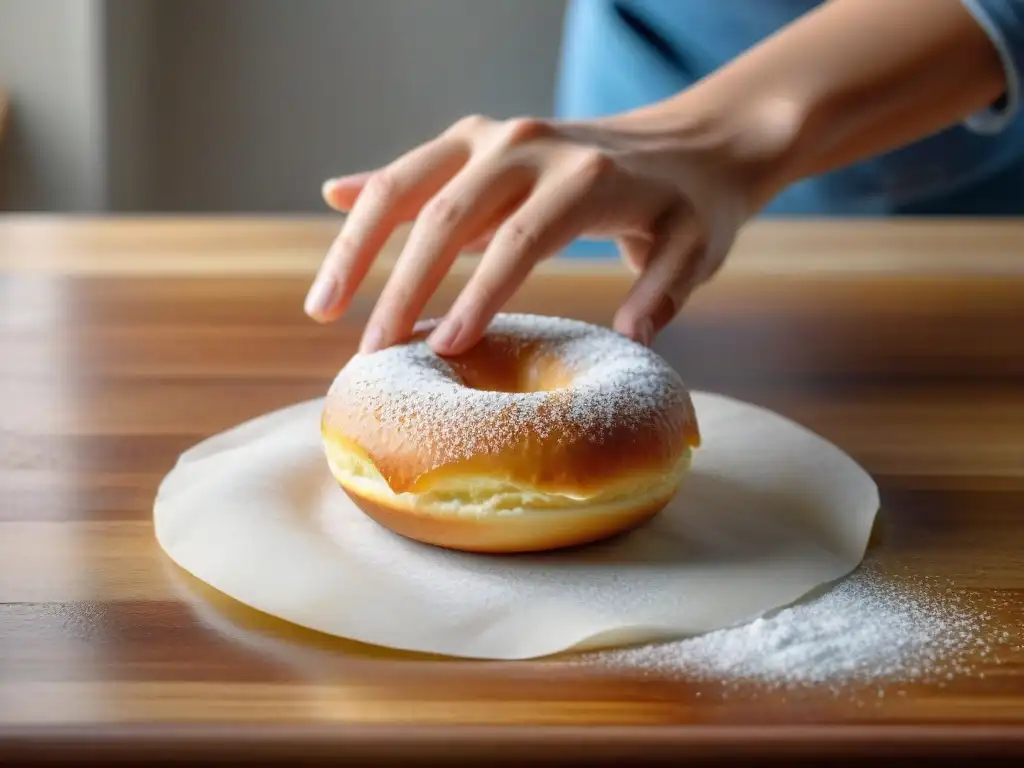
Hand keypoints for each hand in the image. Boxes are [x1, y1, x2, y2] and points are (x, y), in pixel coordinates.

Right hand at [305, 111, 765, 355]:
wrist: (694, 138)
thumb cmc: (693, 206)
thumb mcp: (696, 249)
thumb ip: (663, 291)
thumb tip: (626, 339)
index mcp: (584, 177)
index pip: (518, 240)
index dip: (477, 295)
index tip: (442, 349)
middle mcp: (527, 146)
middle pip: (445, 214)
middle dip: (400, 287)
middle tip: (371, 355)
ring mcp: (494, 136)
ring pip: (407, 185)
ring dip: (359, 245)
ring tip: (322, 307)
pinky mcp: (476, 138)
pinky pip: (412, 168)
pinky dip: (373, 195)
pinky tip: (332, 204)